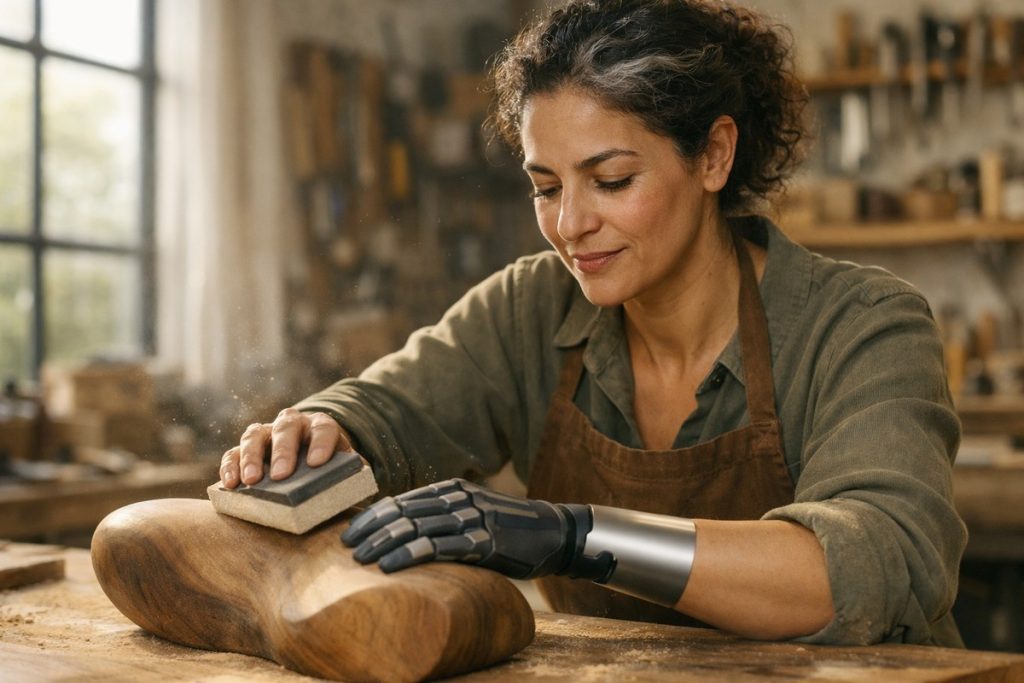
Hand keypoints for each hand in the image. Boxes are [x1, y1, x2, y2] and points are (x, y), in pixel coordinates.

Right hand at [219, 408, 351, 487]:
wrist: (308, 463)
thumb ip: (348, 479)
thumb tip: (352, 498)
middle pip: (286, 427)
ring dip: (251, 457)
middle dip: (283, 451)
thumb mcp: (342, 471)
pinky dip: (230, 466)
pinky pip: (234, 452)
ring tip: (251, 481)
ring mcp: (266, 433)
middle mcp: (292, 424)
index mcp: (320, 427)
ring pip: (255, 435)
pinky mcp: (245, 448)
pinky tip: (231, 484)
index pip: (323, 428)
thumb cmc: (328, 470)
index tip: (317, 463)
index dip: (321, 443)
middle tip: (281, 475)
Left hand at [341, 478, 613, 580]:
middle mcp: (458, 498)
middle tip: (347, 547)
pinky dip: (409, 554)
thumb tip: (405, 534)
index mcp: (452, 490)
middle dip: (371, 530)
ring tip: (361, 559)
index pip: (402, 500)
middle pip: (403, 511)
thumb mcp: (473, 515)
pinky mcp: (482, 541)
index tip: (350, 532)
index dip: (373, 516)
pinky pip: (438, 546)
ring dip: (383, 543)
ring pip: (415, 527)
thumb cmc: (509, 530)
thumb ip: (444, 518)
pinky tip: (390, 566)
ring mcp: (471, 518)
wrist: (553, 534)